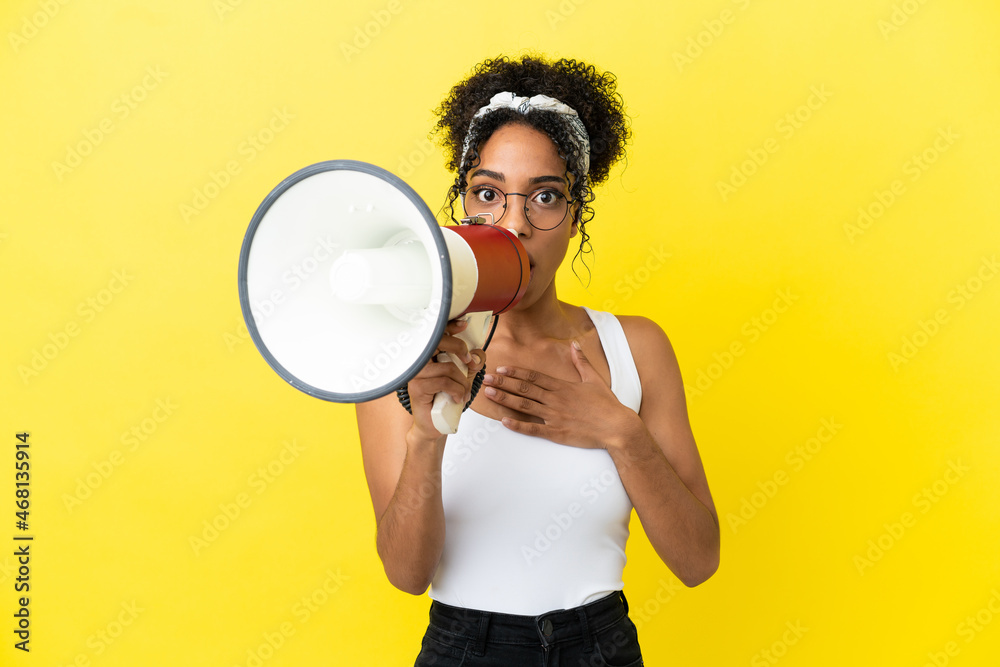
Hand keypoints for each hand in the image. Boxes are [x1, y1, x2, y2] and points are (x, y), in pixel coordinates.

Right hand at [405, 319, 485, 441]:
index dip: (449, 326)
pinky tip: (457, 398)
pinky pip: (444, 382)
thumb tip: (478, 354)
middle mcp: (418, 361)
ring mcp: (415, 374)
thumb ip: (469, 365)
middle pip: (438, 342)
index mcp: (426, 356)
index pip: (436, 334)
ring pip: (447, 367)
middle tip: (469, 362)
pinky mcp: (417, 388)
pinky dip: (457, 390)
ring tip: (463, 392)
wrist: (433, 424)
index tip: (464, 325)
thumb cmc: (444, 400)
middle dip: (459, 348)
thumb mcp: (461, 379)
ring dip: (462, 381)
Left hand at [481, 340, 639, 448]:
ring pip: (524, 406)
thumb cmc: (606, 404)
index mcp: (563, 386)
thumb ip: (581, 361)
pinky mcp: (556, 433)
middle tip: (486, 379)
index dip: (516, 372)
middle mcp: (555, 399)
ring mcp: (555, 416)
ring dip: (505, 399)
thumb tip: (575, 345)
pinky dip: (518, 425)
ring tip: (489, 394)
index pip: (534, 376)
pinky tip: (504, 421)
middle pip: (524, 388)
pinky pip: (533, 428)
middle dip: (504, 383)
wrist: (617, 427)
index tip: (502, 368)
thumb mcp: (594, 379)